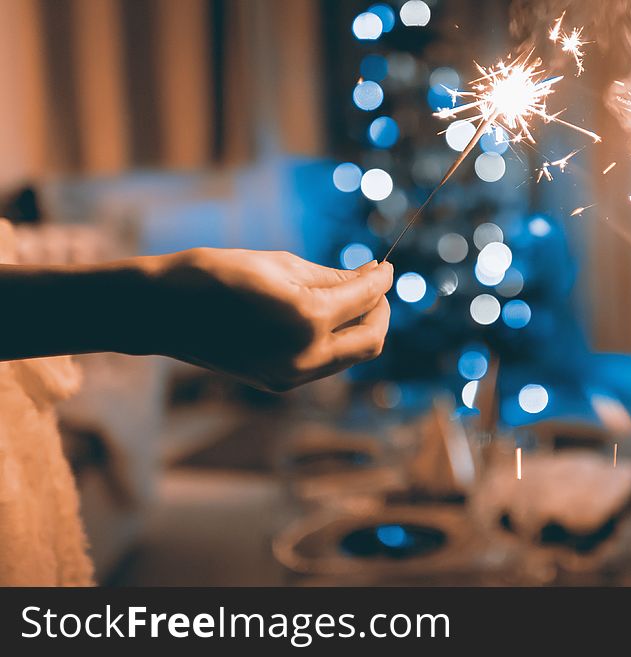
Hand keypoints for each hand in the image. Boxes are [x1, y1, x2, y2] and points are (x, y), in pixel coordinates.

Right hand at [148, 248, 392, 390]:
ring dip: (358, 328)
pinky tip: (323, 317)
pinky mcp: (279, 382)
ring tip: (348, 298)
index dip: (381, 281)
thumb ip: (332, 277)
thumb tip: (372, 277)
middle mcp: (306, 356)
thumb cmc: (217, 274)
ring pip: (349, 357)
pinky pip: (324, 363)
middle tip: (374, 286)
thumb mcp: (280, 265)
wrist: (162, 312)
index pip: (365, 299)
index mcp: (308, 319)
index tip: (386, 267)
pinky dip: (334, 341)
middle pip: (370, 342)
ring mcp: (292, 376)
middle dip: (380, 312)